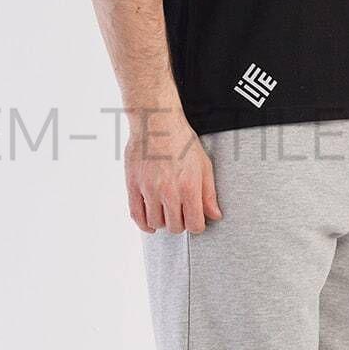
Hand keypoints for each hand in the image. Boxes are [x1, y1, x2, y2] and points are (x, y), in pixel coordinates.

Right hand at [125, 110, 221, 233]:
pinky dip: (143, 224)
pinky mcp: (133, 185)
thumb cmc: (181, 141)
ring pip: (155, 223)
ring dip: (163, 222)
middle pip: (175, 227)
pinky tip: (150, 222)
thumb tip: (215, 215)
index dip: (197, 225)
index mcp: (189, 187)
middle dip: (181, 224)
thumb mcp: (203, 165)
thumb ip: (209, 193)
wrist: (156, 122)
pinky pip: (136, 215)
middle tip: (181, 214)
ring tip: (166, 213)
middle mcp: (168, 191)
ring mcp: (148, 189)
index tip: (195, 220)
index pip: (194, 225)